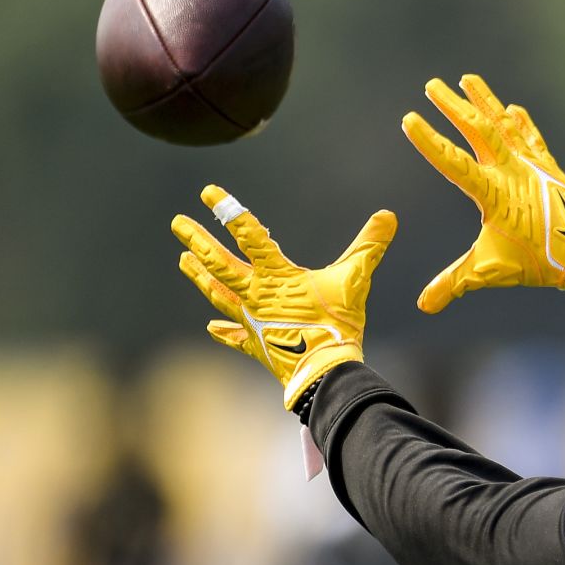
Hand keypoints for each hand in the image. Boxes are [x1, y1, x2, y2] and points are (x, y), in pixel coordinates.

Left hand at [171, 184, 396, 409]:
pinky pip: (235, 336)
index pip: (250, 235)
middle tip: (177, 223)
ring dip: (200, 276)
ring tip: (182, 260)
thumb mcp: (355, 279)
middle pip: (220, 263)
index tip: (208, 192)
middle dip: (198, 240)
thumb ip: (368, 247)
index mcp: (277, 276)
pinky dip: (223, 330)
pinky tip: (211, 326)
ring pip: (219, 293)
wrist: (324, 371)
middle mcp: (256, 295)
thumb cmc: (337, 323)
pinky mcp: (257, 344)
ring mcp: (252, 321)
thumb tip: (387, 216)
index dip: (229, 212)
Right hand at [402, 74, 564, 312]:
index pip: (454, 163)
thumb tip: (424, 304)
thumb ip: (454, 283)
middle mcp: (511, 171)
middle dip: (453, 106)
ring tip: (467, 79)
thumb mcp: (490, 271)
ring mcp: (531, 164)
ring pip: (503, 124)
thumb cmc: (539, 260)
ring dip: (484, 101)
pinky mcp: (547, 166)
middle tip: (432, 85)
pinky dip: (520, 121)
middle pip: (478, 130)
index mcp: (493, 193)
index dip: (430, 141)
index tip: (409, 119)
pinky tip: (512, 108)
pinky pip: (530, 136)